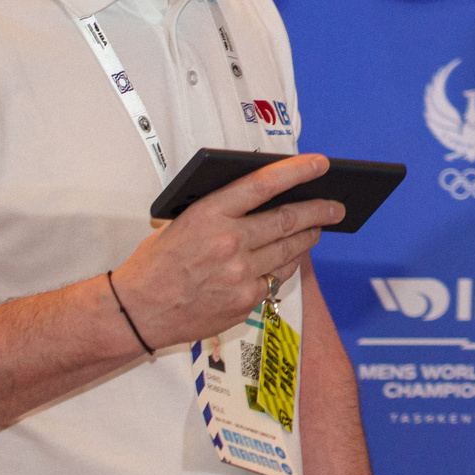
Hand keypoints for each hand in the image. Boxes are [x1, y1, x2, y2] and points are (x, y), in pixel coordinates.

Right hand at [110, 153, 342, 349]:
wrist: (137, 311)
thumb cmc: (157, 263)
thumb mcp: (180, 222)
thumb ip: (220, 210)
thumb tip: (264, 198)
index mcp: (208, 214)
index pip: (263, 184)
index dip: (297, 171)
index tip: (321, 163)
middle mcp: (228, 241)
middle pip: (288, 219)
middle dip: (319, 210)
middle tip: (336, 206)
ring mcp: (239, 272)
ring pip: (289, 249)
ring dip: (309, 237)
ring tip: (319, 228)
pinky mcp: (245, 299)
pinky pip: (278, 276)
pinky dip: (287, 264)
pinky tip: (292, 257)